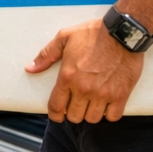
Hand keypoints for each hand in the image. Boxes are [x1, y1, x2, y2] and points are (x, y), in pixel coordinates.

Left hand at [28, 18, 144, 122]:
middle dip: (73, 112)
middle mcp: (84, 88)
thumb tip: (30, 68)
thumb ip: (46, 55)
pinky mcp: (121, 95)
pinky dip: (109, 114)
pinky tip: (107, 105)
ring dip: (90, 113)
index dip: (55, 115)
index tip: (57, 115)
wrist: (123, 32)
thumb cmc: (93, 33)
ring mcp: (103, 93)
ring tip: (92, 104)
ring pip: (92, 118)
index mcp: (68, 76)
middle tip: (77, 104)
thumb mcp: (64, 38)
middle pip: (74, 116)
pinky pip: (113, 116)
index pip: (56, 106)